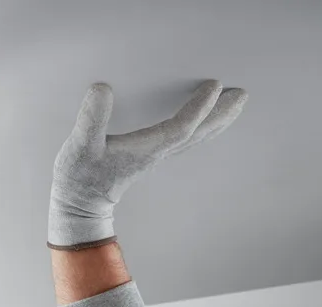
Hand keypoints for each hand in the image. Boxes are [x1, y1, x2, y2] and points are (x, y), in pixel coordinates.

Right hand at [48, 80, 247, 249]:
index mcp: (144, 149)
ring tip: (233, 106)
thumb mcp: (79, 146)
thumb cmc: (79, 177)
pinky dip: (199, 129)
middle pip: (197, 133)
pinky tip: (202, 124)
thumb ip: (91, 118)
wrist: (79, 206)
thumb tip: (102, 88)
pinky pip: (183, 141)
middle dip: (221, 114)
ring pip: (194, 138)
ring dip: (216, 122)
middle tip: (242, 95)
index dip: (198, 107)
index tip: (214, 85)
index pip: (180, 127)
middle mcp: (155, 153)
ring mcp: (154, 157)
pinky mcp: (148, 158)